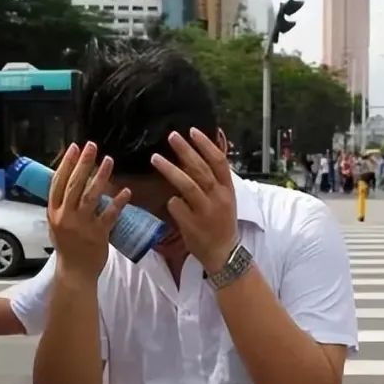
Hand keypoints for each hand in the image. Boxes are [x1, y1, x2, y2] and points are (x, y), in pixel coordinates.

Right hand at [47, 142, 130, 279]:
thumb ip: (62, 205)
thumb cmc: (67, 247)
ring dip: (100, 177)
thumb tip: (68, 182)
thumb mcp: (57, 224)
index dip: (66, 164)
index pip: (58, 183)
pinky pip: (110, 214)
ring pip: (91, 196)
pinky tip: (126, 191)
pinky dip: (118, 202)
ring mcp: (82, 225)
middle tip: (92, 146)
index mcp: (54, 212)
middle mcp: (66, 216)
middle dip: (84, 163)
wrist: (75, 272)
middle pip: (74, 185)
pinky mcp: (98, 234)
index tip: (75, 147)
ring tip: (109, 160)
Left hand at [151, 129, 237, 273]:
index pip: (219, 161)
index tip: (192, 131)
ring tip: (155, 158)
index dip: (206, 145)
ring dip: (170, 169)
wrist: (223, 253)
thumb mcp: (224, 199)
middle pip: (201, 169)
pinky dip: (171, 202)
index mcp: (228, 189)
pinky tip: (170, 202)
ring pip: (187, 185)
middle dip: (185, 151)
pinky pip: (176, 206)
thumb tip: (192, 158)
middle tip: (171, 136)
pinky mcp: (192, 224)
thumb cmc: (221, 223)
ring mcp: (206, 211)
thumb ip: (211, 181)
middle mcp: (219, 198)